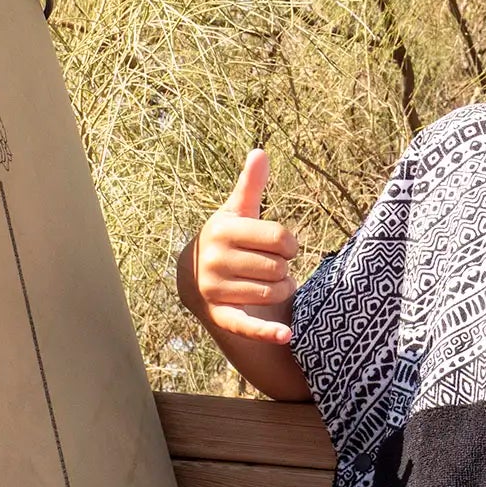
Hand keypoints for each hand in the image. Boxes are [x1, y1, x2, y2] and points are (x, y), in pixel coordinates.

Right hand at [189, 149, 298, 345]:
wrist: (194, 278)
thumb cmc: (228, 239)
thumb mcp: (237, 212)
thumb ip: (251, 185)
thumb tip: (260, 152)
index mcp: (223, 230)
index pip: (280, 238)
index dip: (291, 244)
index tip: (284, 246)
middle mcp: (216, 260)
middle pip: (279, 267)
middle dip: (285, 267)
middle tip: (272, 266)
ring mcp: (216, 290)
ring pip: (274, 291)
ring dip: (282, 289)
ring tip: (270, 282)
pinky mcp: (221, 316)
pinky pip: (247, 325)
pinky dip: (267, 332)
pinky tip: (286, 334)